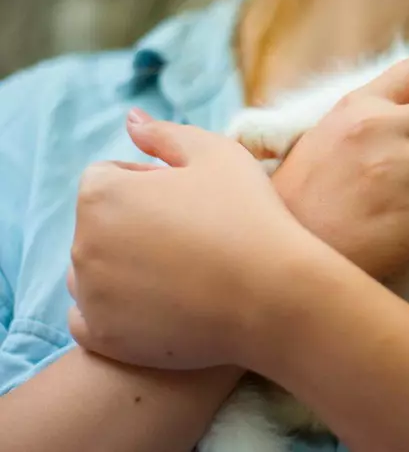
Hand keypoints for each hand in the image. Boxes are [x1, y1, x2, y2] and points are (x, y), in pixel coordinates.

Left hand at [68, 110, 335, 370]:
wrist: (277, 297)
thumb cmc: (251, 217)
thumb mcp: (217, 154)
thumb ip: (165, 133)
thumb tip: (130, 120)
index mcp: (101, 193)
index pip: (109, 177)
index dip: (151, 184)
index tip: (192, 201)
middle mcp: (83, 244)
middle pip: (101, 225)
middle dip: (135, 225)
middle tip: (196, 238)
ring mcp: (92, 297)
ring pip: (95, 272)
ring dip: (124, 267)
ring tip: (185, 273)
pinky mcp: (105, 338)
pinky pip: (90, 319)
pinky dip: (115, 312)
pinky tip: (160, 304)